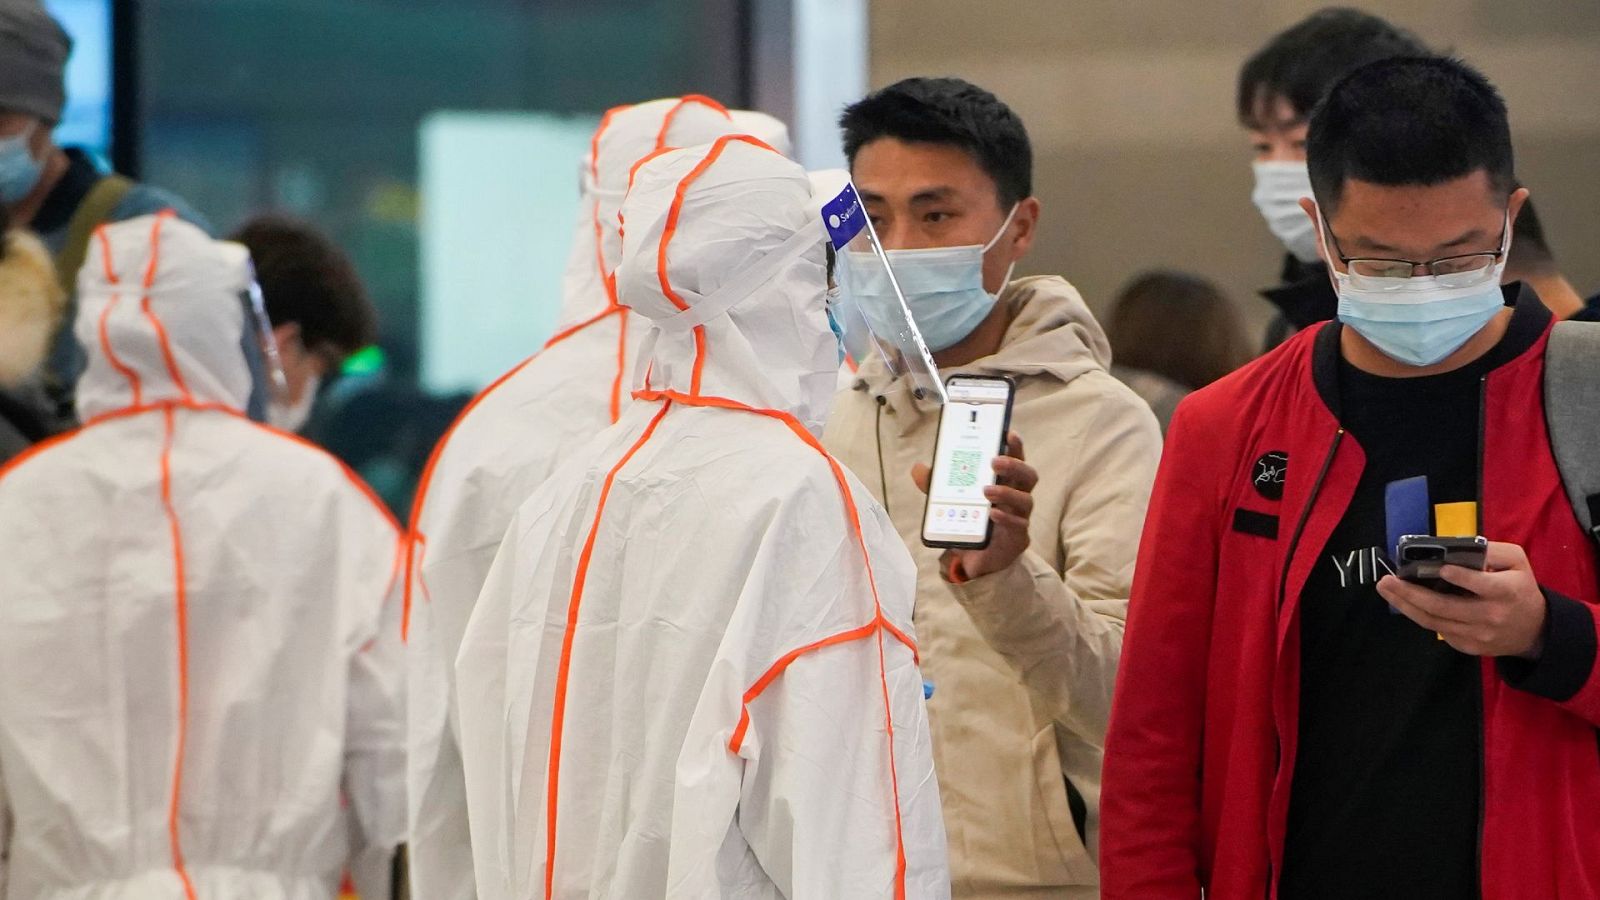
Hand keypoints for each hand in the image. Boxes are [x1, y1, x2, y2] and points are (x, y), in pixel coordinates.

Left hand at [912, 431, 1035, 580]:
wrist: (975, 559)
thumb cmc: (971, 522)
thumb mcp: (950, 501)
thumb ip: (936, 486)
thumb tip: (918, 468)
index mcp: (1004, 482)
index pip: (1016, 459)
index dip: (1015, 446)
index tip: (1008, 433)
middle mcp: (1017, 497)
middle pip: (1028, 476)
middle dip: (1014, 465)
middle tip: (994, 462)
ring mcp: (1020, 517)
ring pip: (1026, 500)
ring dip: (1007, 492)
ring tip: (987, 491)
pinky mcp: (1018, 538)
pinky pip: (1019, 526)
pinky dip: (1006, 518)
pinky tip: (993, 515)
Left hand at [1377, 541, 1547, 658]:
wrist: (1534, 630)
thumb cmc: (1520, 588)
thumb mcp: (1516, 562)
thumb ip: (1491, 551)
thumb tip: (1457, 548)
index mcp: (1506, 592)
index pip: (1480, 585)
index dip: (1460, 578)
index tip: (1439, 569)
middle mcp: (1490, 616)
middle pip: (1444, 607)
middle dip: (1410, 593)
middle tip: (1386, 580)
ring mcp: (1478, 635)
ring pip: (1434, 621)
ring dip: (1405, 605)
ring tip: (1387, 589)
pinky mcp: (1469, 646)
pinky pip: (1439, 630)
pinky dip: (1419, 616)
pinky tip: (1404, 602)